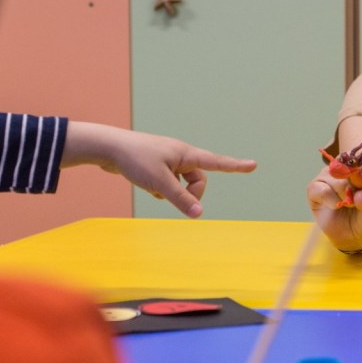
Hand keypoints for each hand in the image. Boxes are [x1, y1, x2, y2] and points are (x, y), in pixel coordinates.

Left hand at [64, 123, 255, 217]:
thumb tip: (199, 214)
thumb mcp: (160, 183)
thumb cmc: (135, 160)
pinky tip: (144, 182)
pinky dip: (159, 188)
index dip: (235, 166)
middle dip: (188, 192)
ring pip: (180, 184)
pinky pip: (167, 183)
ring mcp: (168, 160)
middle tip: (168, 194)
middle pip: (197, 180)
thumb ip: (181, 199)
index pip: (217, 162)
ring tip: (151, 184)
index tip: (253, 165)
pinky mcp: (156, 165)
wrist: (108, 148)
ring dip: (170, 191)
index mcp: (186, 153)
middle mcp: (180, 155)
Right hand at [307, 165, 361, 250]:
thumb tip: (359, 197)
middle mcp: (344, 166)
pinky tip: (337, 207)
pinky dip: (333, 201)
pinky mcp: (315, 188)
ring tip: (350, 206)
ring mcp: (328, 175)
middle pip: (352, 168)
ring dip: (347, 197)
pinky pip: (323, 190)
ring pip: (338, 179)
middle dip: (361, 188)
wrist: (356, 235)